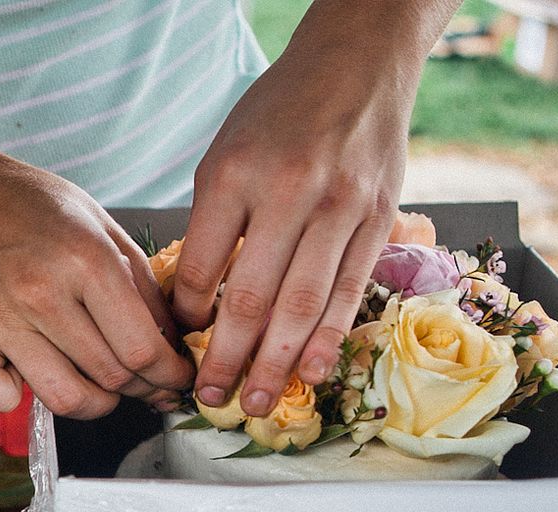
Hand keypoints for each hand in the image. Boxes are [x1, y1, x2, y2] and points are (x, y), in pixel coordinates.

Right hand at [0, 165, 189, 419]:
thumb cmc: (49, 215)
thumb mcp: (111, 234)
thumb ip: (145, 292)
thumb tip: (172, 349)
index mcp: (86, 260)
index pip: (141, 348)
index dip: (170, 374)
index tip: (178, 378)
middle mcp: (41, 292)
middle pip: (109, 376)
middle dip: (142, 389)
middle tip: (152, 384)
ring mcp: (3, 317)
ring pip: (64, 397)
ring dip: (96, 404)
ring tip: (106, 389)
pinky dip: (13, 400)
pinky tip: (31, 387)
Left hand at [174, 18, 418, 417]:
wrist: (358, 63)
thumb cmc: (281, 113)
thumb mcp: (225, 154)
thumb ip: (212, 224)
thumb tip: (193, 302)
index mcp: (233, 175)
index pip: (200, 267)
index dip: (186, 317)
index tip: (180, 345)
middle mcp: (288, 192)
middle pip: (251, 298)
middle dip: (227, 358)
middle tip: (210, 401)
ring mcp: (338, 207)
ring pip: (302, 305)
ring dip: (276, 364)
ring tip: (254, 402)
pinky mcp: (378, 217)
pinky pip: (348, 290)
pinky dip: (328, 338)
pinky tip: (310, 372)